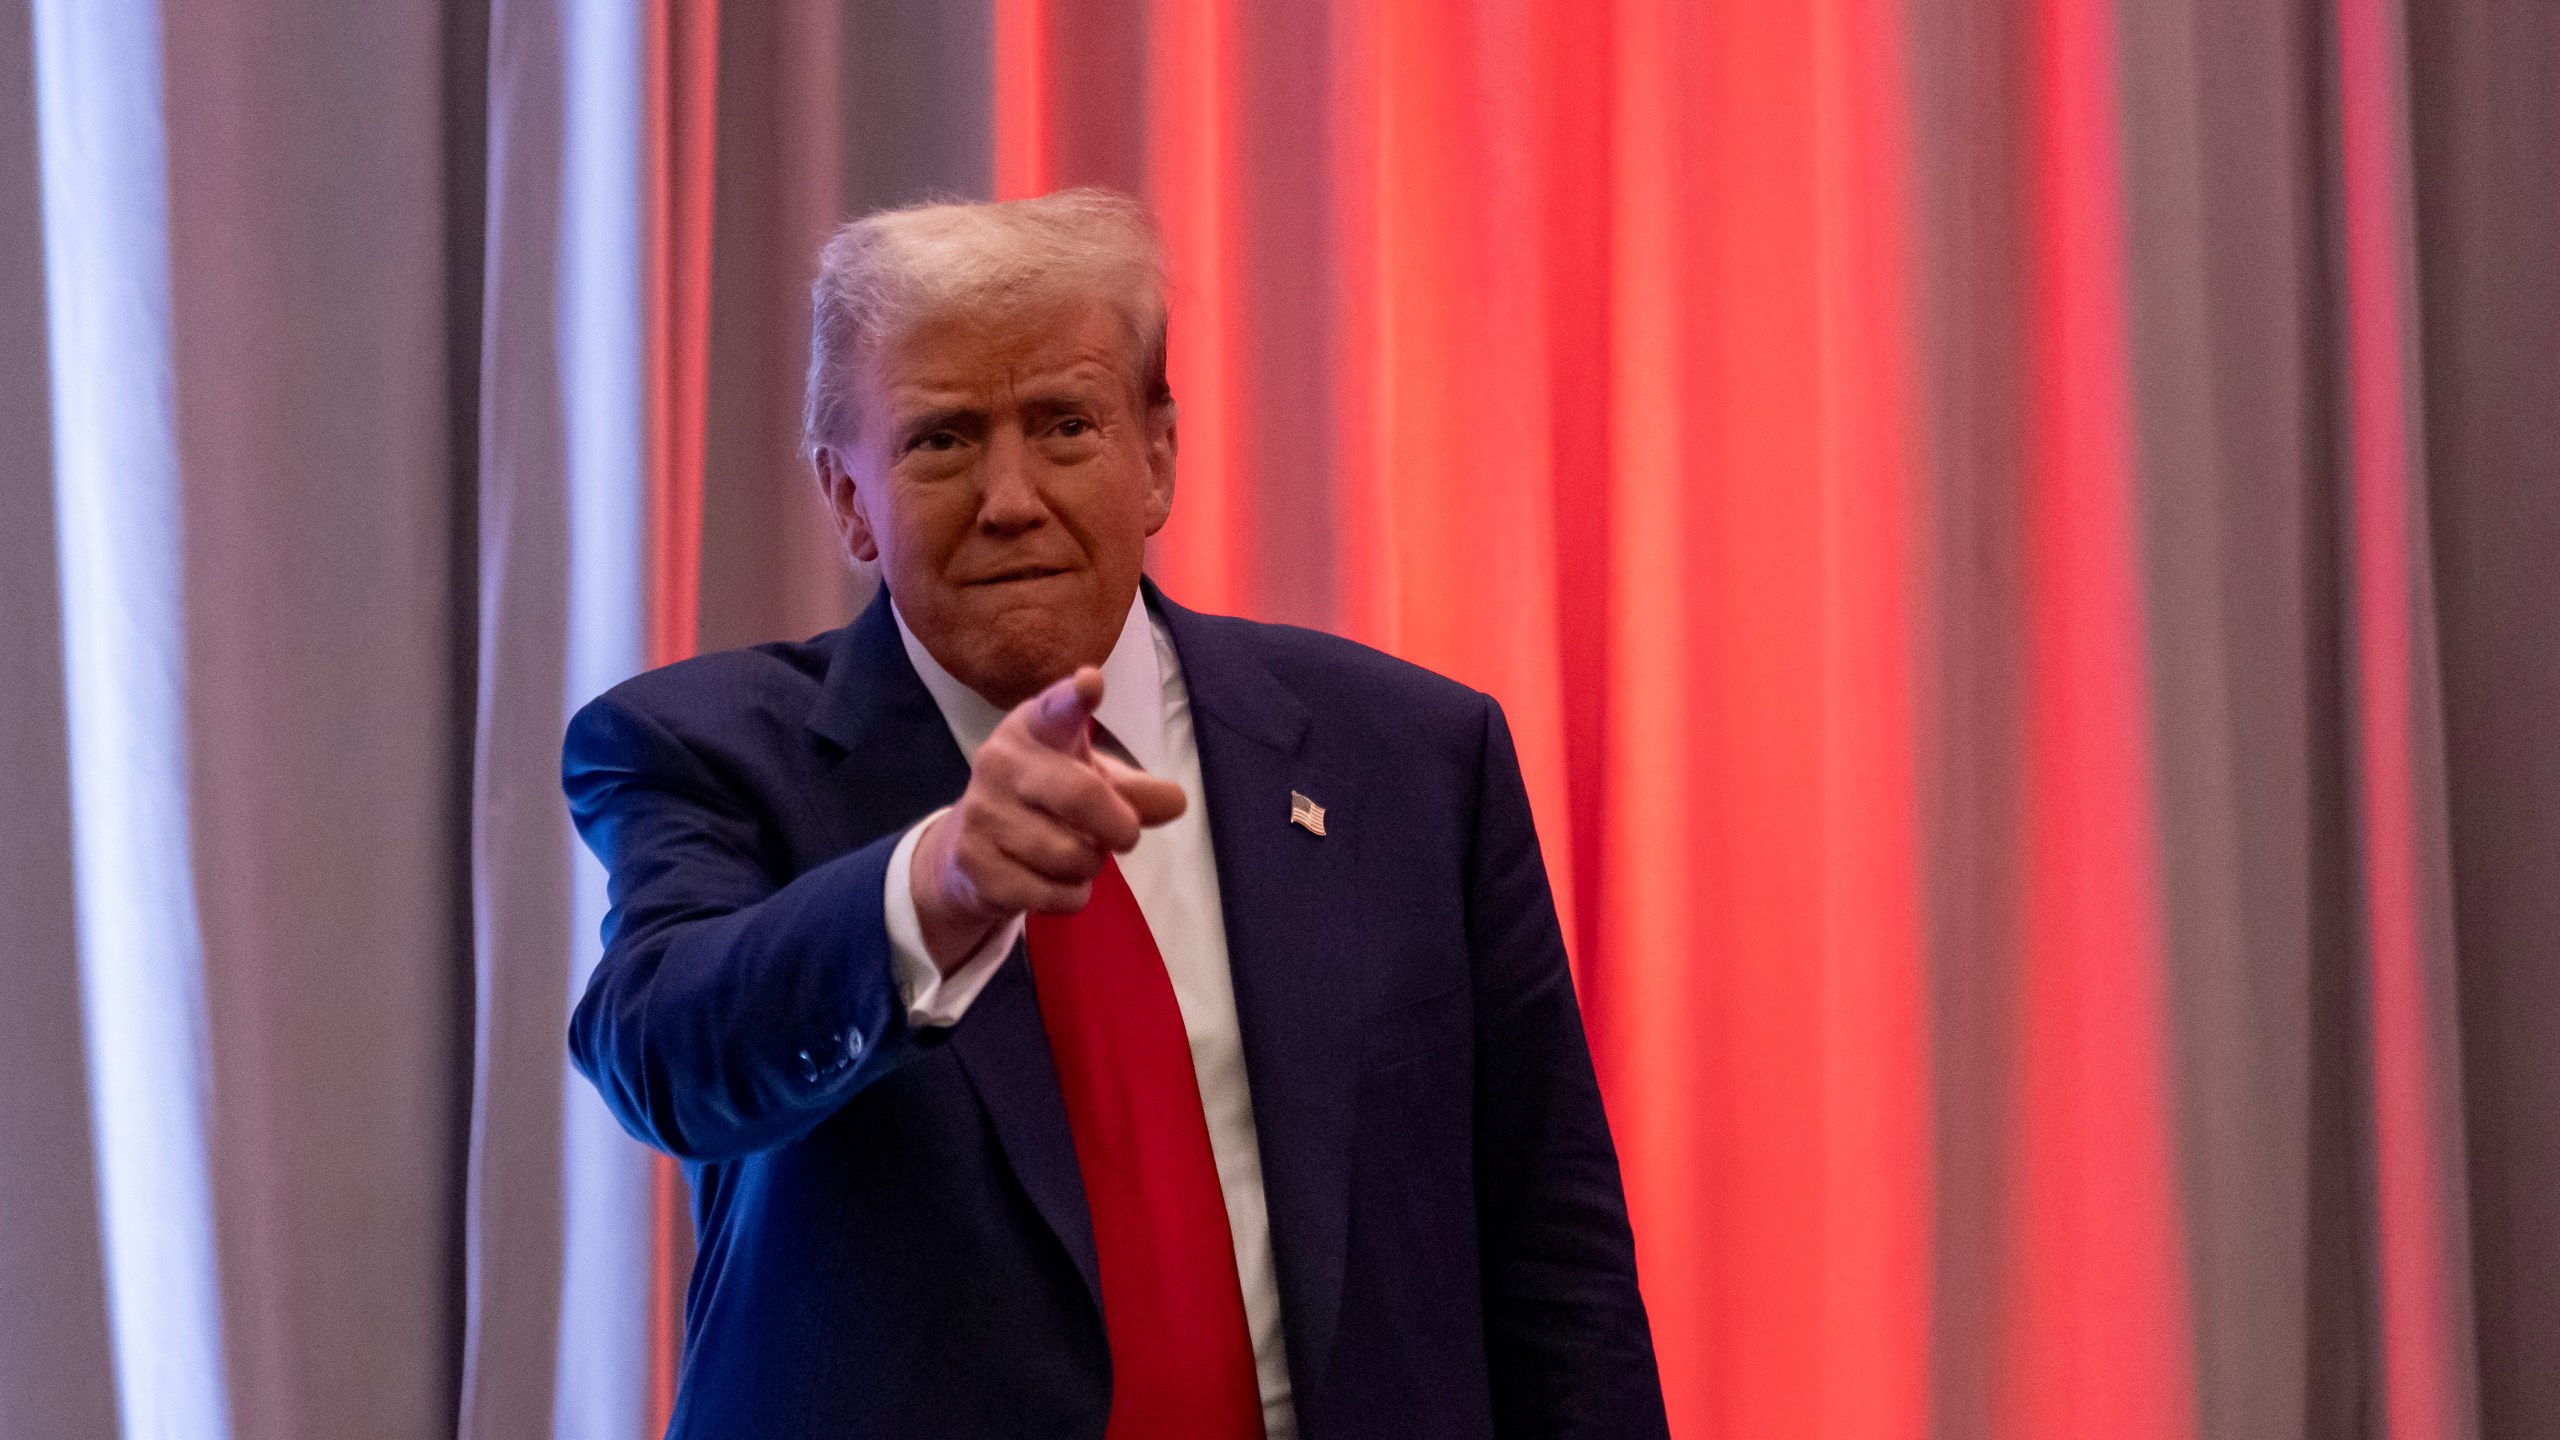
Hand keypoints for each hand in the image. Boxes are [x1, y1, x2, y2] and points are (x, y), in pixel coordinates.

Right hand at [909, 665, 1186, 972]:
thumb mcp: (1089, 781)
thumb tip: (1175, 802)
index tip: (1091, 684)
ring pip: (1071, 855)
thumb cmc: (1044, 801)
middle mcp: (1000, 761)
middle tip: (1126, 836)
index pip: (1055, 708)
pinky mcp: (974, 863)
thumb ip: (1136, 791)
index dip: (1075, 697)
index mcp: (1034, 728)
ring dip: (1091, 866)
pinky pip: (1051, 893)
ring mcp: (982, 812)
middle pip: (1082, 795)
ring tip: (1075, 854)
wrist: (968, 851)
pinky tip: (1054, 881)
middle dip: (1120, 826)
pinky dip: (1070, 895)